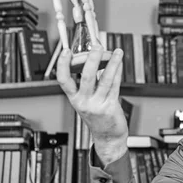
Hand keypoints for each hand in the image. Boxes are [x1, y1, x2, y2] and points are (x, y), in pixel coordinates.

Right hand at [56, 45, 128, 165]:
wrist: (108, 136)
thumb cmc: (98, 115)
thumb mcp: (87, 99)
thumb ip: (90, 81)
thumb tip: (94, 57)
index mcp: (74, 98)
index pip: (63, 80)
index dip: (63, 64)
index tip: (66, 50)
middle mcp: (83, 102)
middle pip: (85, 76)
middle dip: (91, 59)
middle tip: (97, 46)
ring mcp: (97, 105)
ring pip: (104, 79)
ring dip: (111, 63)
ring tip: (116, 52)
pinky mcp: (110, 107)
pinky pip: (115, 86)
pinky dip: (117, 72)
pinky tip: (119, 63)